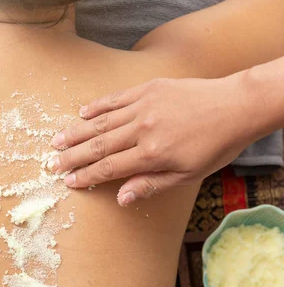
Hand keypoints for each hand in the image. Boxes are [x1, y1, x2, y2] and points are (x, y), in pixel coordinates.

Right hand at [50, 74, 252, 204]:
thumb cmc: (214, 146)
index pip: (109, 168)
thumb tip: (121, 198)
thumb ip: (151, 184)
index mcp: (152, 154)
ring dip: (77, 132)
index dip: (86, 176)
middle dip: (73, 156)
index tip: (68, 181)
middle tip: (52, 164)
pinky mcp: (148, 88)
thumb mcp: (186, 175)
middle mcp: (143, 129)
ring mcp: (144, 105)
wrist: (235, 106)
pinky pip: (116, 98)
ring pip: (102, 121)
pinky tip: (82, 114)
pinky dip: (97, 106)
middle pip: (99, 145)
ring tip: (56, 140)